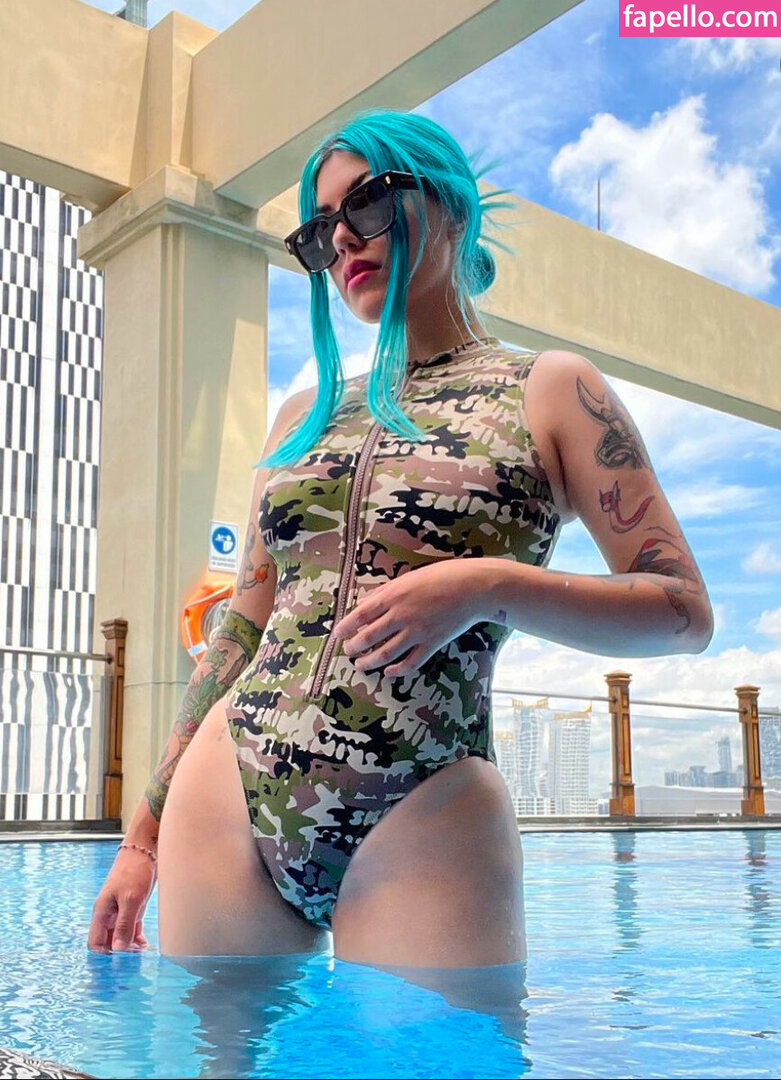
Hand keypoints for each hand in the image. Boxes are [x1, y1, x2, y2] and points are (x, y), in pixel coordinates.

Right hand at [87, 846, 156, 952]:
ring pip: (121, 936)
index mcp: (101, 912)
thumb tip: (118, 949)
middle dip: (119, 953)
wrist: (145, 850)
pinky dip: (137, 938)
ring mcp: (121, 911)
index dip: (105, 954)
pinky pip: (132, 928)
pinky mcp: (133, 908)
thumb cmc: (134, 870)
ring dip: (129, 947)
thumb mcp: (131, 898)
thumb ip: (125, 924)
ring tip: (142, 954)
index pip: (96, 942)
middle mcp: (109, 914)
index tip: (119, 961)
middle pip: (108, 942)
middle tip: (134, 959)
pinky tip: (145, 945)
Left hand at [332, 560, 488, 676]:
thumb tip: (366, 603)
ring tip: (360, 665)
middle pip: (369, 636)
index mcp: (393, 595)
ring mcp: (416, 631)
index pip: (361, 615)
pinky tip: (389, 672)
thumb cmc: (442, 576)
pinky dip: (398, 670)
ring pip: (386, 653)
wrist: (473, 587)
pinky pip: (411, 662)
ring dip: (370, 662)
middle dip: (354, 646)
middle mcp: (401, 615)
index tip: (338, 634)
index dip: (346, 627)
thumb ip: (386, 592)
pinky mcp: (432, 643)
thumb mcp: (409, 578)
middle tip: (348, 650)